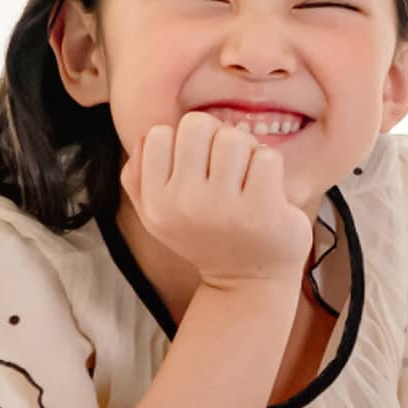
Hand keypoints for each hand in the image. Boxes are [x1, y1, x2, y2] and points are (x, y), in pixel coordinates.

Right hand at [120, 111, 311, 286]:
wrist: (248, 283)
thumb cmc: (206, 235)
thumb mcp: (159, 215)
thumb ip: (138, 177)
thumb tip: (144, 136)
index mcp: (155, 203)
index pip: (157, 134)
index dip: (182, 143)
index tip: (197, 168)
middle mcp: (183, 205)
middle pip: (197, 124)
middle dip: (215, 137)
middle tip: (226, 167)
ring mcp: (223, 208)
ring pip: (233, 136)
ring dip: (246, 150)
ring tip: (246, 177)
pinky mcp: (261, 210)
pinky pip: (266, 156)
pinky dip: (270, 166)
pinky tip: (266, 190)